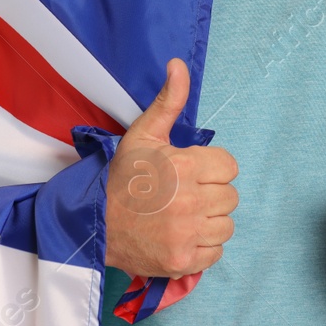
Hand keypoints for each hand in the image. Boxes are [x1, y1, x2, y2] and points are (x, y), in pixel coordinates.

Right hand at [104, 58, 238, 278]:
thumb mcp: (143, 134)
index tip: (190, 173)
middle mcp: (189, 202)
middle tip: (184, 195)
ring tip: (184, 216)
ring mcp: (186, 234)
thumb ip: (168, 101)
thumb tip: (178, 65)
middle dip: (211, 194)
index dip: (211, 168)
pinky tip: (182, 235)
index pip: (229, 167)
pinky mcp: (183, 261)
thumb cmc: (123, 177)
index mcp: (184, 166)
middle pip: (230, 197)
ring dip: (210, 221)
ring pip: (226, 225)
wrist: (95, 224)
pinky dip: (204, 246)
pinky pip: (217, 252)